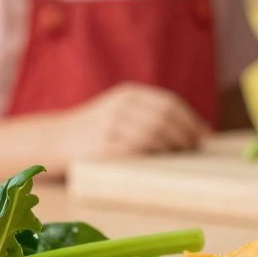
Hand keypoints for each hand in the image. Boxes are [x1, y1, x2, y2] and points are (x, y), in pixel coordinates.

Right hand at [51, 84, 208, 160]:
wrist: (53, 140)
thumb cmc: (94, 132)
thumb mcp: (121, 113)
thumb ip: (151, 117)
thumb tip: (196, 134)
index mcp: (128, 94)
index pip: (169, 103)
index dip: (191, 120)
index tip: (204, 137)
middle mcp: (121, 105)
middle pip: (165, 117)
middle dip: (185, 135)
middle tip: (192, 151)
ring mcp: (112, 125)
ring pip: (155, 132)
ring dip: (172, 146)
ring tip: (177, 158)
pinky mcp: (104, 146)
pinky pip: (138, 149)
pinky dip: (154, 155)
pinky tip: (159, 162)